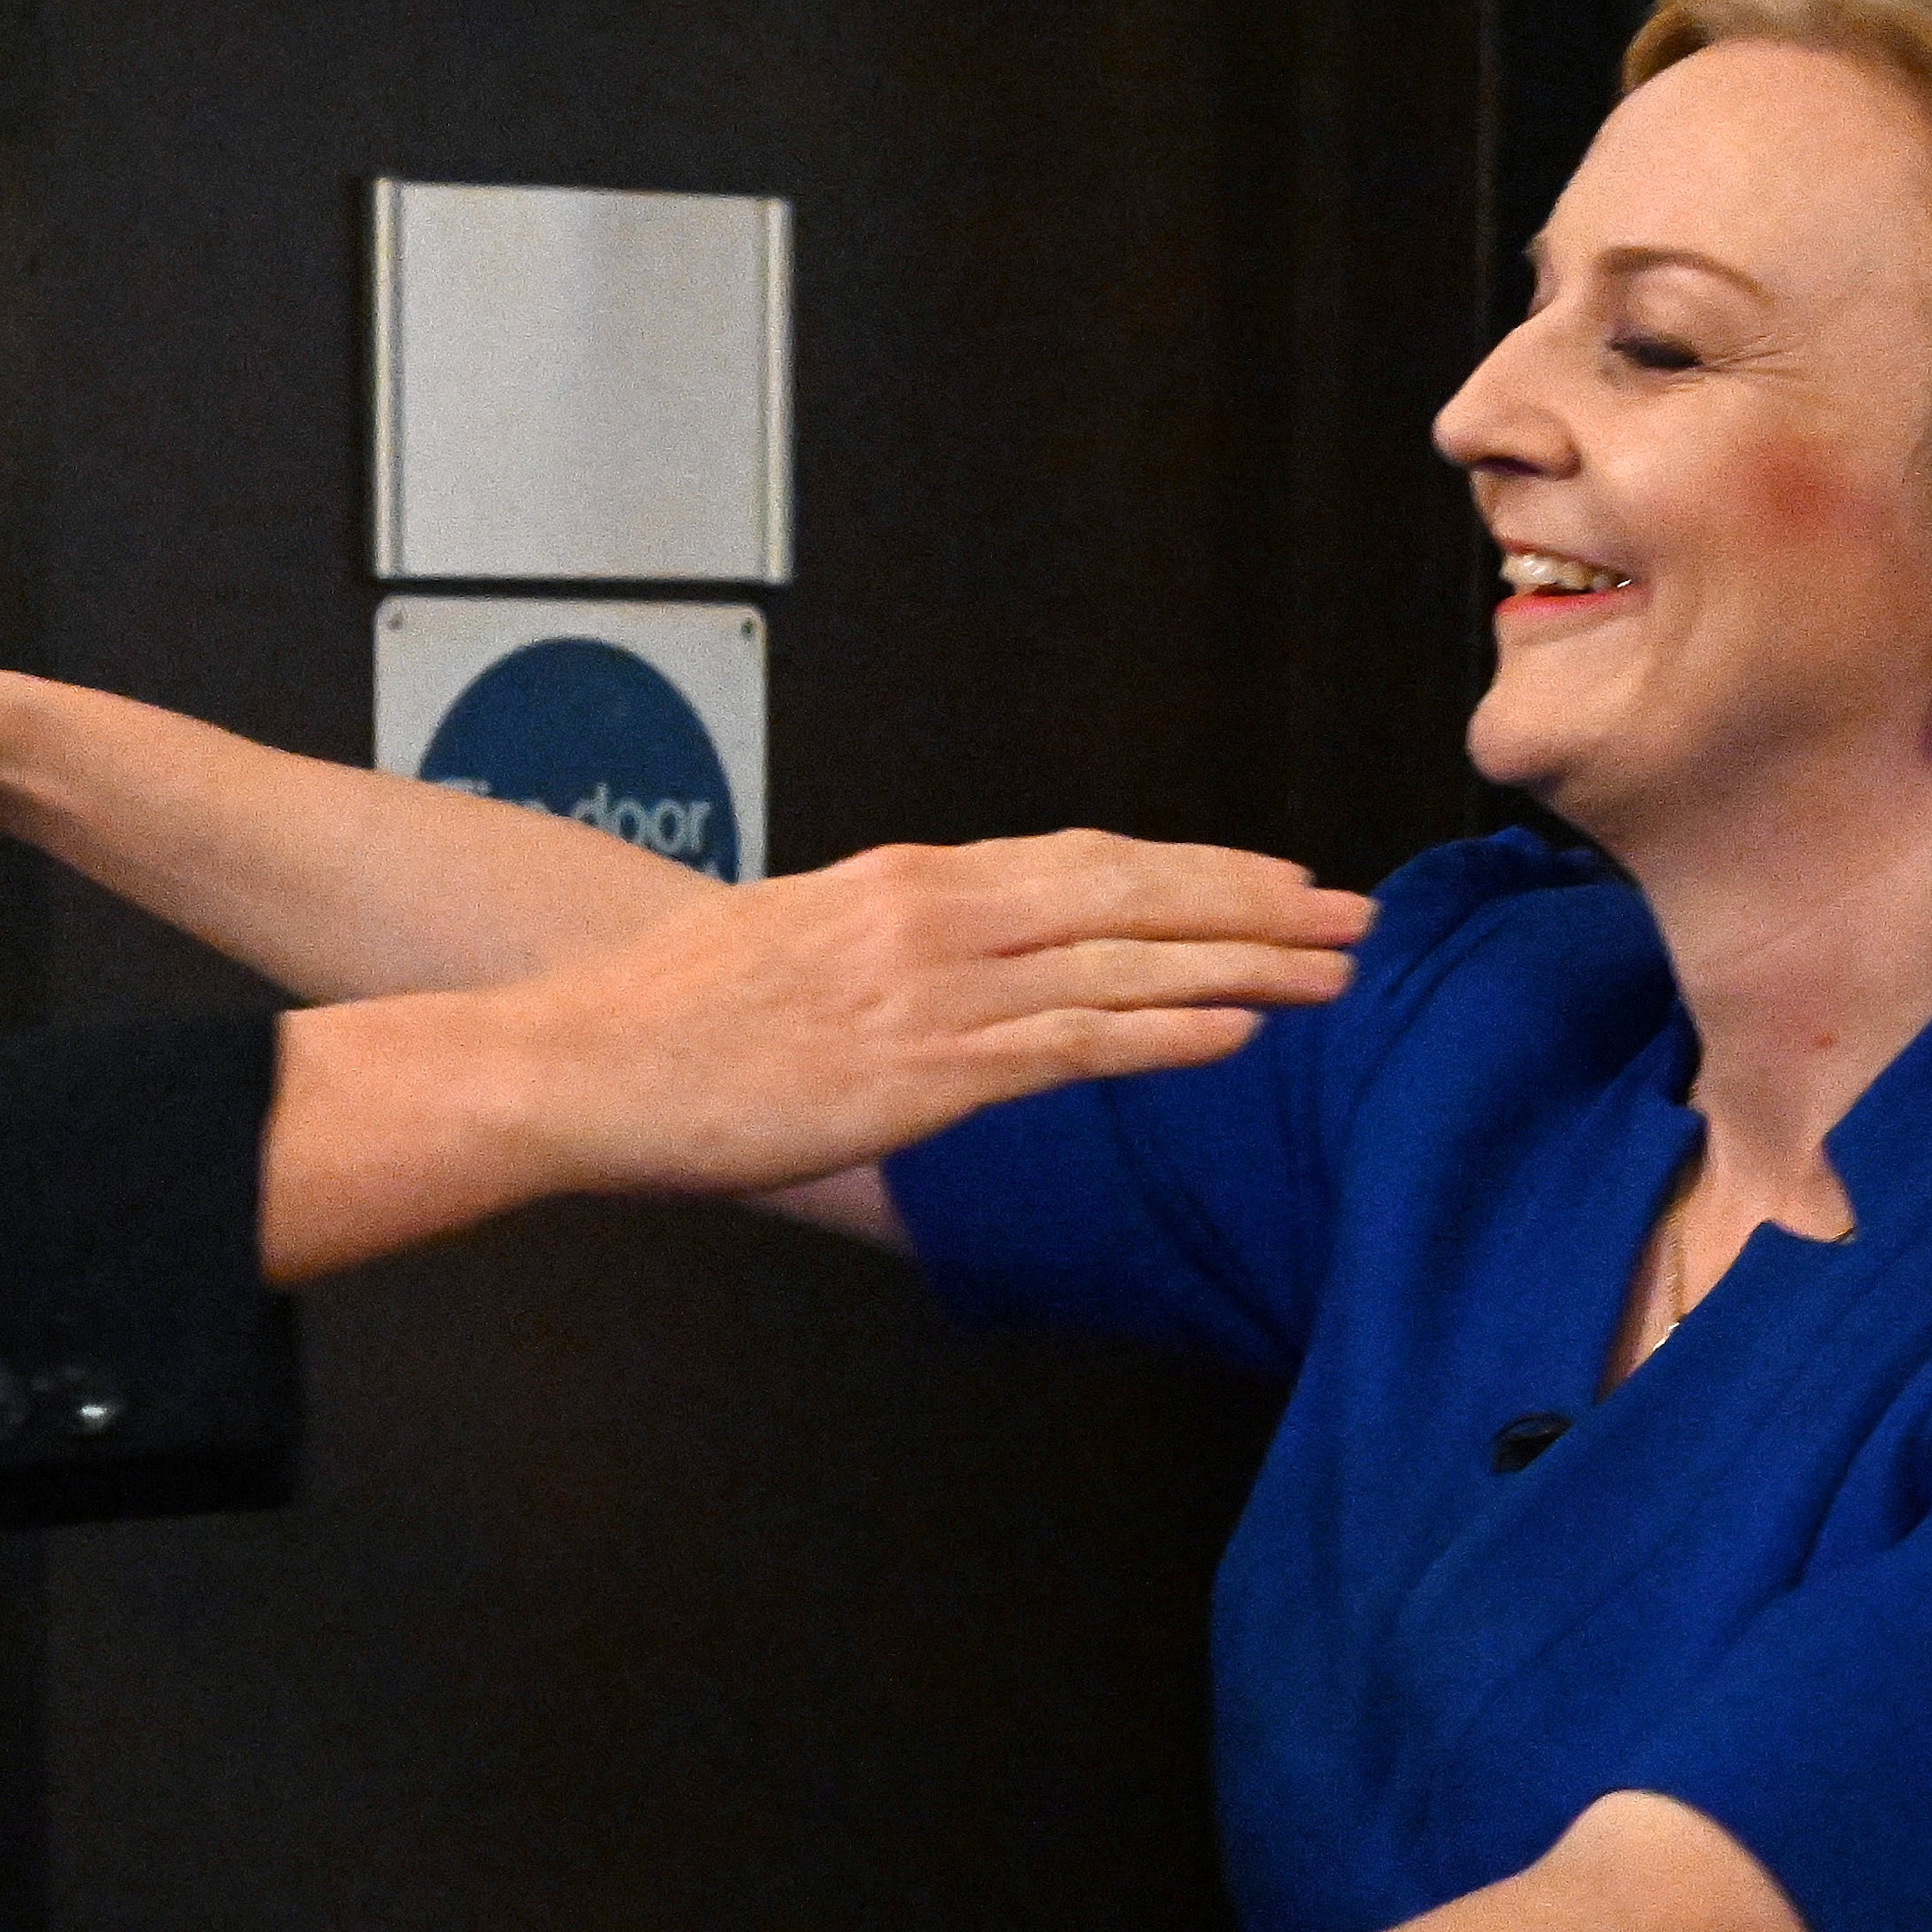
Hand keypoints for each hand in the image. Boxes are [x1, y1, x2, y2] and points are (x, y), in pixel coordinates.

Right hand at [469, 831, 1369, 1202]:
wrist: (581, 1062)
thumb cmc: (666, 1024)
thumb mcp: (793, 951)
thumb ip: (885, 953)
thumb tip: (947, 977)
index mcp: (907, 882)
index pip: (1084, 858)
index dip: (1193, 868)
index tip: (1271, 876)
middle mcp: (934, 916)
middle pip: (1131, 890)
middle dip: (1253, 901)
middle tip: (1350, 912)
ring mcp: (931, 992)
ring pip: (1125, 961)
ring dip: (1244, 965)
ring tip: (1333, 973)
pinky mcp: (919, 1073)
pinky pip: (1073, 1045)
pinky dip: (1166, 1033)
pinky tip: (1239, 1031)